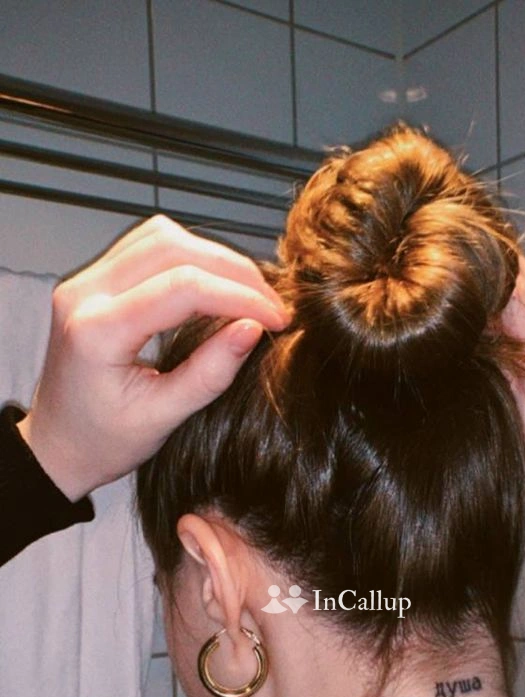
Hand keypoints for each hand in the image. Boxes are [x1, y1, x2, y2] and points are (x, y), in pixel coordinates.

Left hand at [18, 215, 288, 499]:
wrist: (59, 444)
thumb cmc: (103, 441)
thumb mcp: (162, 418)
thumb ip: (209, 373)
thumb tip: (253, 329)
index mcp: (96, 331)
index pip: (181, 288)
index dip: (239, 297)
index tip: (276, 319)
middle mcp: (84, 294)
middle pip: (172, 247)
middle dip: (233, 271)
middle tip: (272, 304)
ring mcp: (86, 281)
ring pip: (162, 236)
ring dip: (214, 257)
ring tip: (250, 293)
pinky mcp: (95, 279)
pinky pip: (148, 246)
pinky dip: (191, 256)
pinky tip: (217, 285)